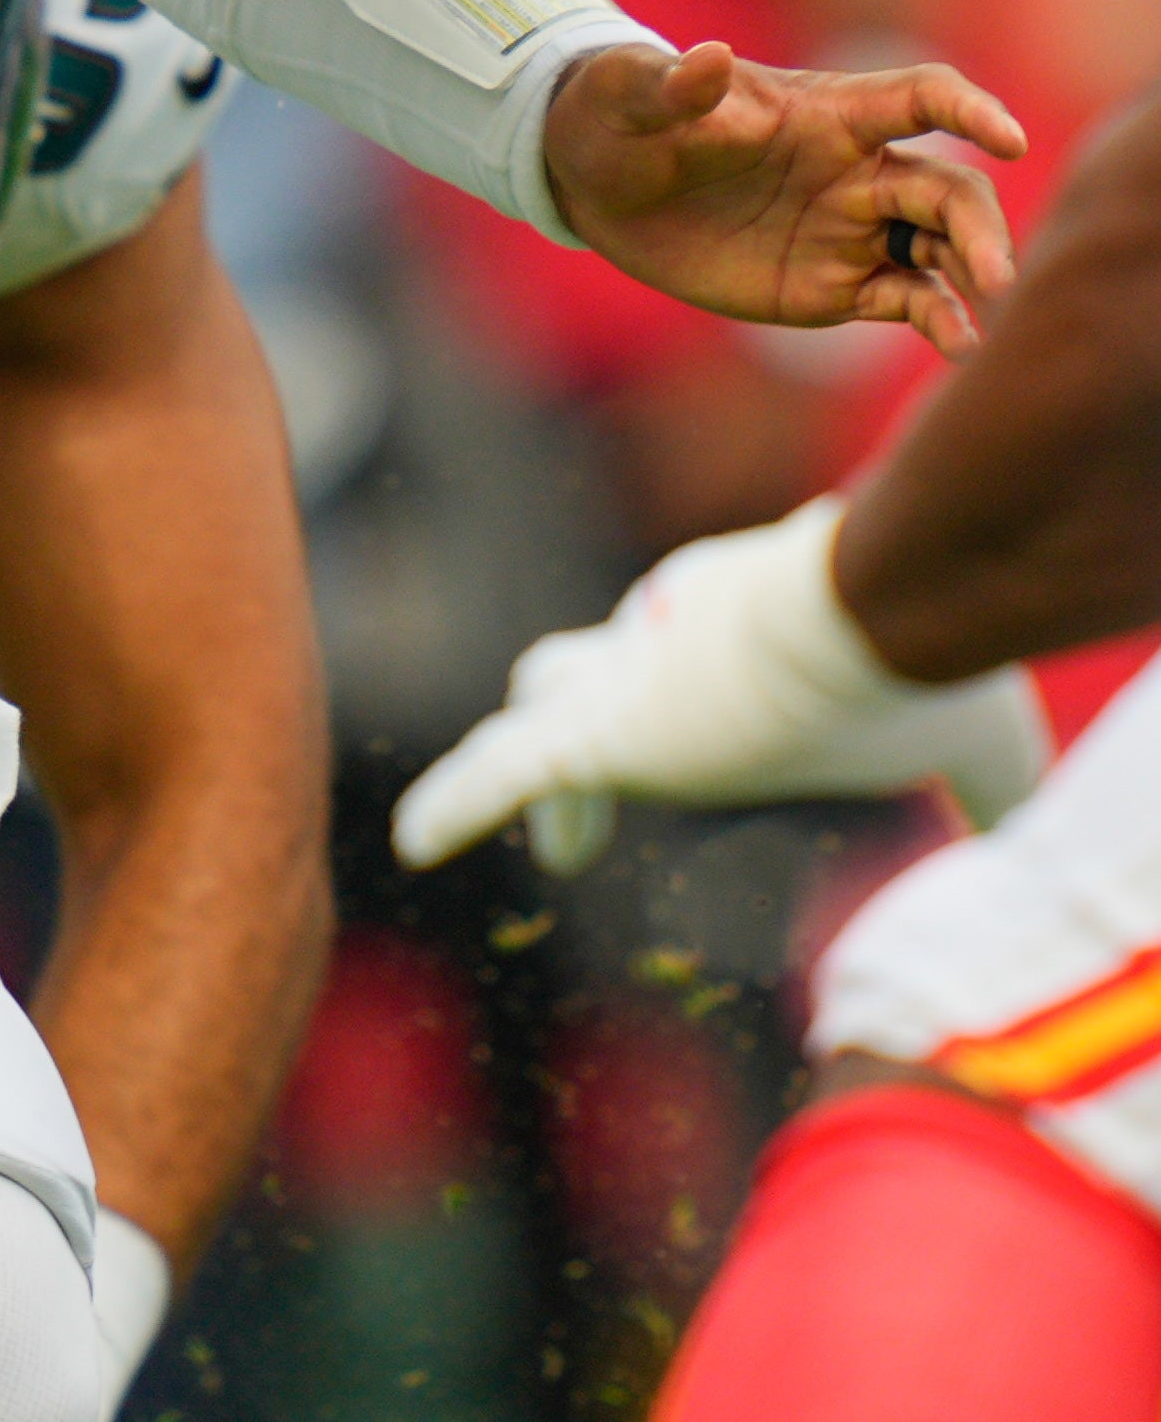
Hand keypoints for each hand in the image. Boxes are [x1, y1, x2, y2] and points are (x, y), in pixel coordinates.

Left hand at [390, 497, 1052, 874]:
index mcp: (739, 649)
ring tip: (556, 849)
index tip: (706, 743)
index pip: (678, 659)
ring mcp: (627, 689)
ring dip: (537, 770)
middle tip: (590, 810)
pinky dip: (456, 801)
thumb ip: (996, 800)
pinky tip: (413, 843)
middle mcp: (669, 652)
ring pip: (544, 702)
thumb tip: (1050, 853)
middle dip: (586, 720)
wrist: (883, 611)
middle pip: (593, 669)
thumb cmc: (924, 662)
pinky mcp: (599, 732)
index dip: (672, 693)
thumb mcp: (976, 742)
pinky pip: (503, 766)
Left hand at [542, 42, 1024, 350]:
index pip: (919, 98)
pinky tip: (959, 344)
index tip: (1008, 140)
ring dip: (973, 272)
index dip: (969, 111)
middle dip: (978, 226)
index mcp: (824, 112)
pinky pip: (906, 299)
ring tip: (985, 308)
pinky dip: (939, 319)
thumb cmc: (616, 118)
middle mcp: (855, 170)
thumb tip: (708, 56)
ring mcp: (851, 228)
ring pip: (942, 246)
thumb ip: (672, 85)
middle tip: (993, 275)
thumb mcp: (627, 95)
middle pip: (947, 190)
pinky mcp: (835, 282)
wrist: (592, 186)